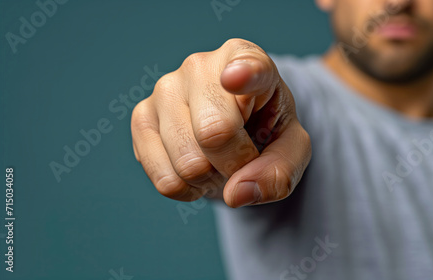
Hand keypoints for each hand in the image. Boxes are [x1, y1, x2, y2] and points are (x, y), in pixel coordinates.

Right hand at [131, 39, 310, 207]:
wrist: (231, 130)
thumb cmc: (264, 130)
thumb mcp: (291, 148)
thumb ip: (280, 172)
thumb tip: (236, 194)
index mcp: (246, 58)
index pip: (248, 64)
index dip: (245, 73)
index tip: (237, 78)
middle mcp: (199, 67)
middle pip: (215, 133)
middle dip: (235, 164)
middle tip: (242, 156)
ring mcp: (164, 90)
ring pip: (188, 164)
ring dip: (210, 179)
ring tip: (217, 158)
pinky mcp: (141, 118)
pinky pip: (165, 180)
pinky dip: (188, 190)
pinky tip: (195, 169)